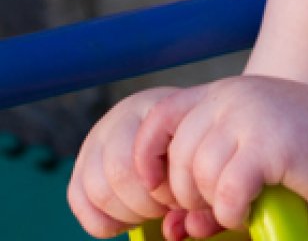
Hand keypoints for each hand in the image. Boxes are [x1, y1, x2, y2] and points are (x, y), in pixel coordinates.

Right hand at [68, 87, 180, 236]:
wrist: (175, 134)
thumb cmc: (195, 151)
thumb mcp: (201, 159)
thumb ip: (195, 189)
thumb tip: (173, 230)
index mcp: (159, 105)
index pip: (149, 146)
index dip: (164, 184)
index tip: (178, 197)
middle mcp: (123, 115)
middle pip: (119, 171)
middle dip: (146, 203)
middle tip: (166, 206)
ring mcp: (98, 137)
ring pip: (98, 188)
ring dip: (126, 212)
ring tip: (150, 210)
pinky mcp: (81, 165)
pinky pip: (78, 200)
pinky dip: (104, 221)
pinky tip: (129, 217)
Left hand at [134, 75, 307, 231]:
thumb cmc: (307, 151)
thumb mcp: (252, 149)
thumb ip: (211, 175)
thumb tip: (174, 228)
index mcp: (227, 91)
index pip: (160, 114)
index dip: (147, 154)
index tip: (155, 187)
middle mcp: (235, 96)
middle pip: (178, 155)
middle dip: (186, 194)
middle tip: (211, 209)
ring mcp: (253, 117)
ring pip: (200, 176)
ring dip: (211, 205)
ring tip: (236, 207)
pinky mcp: (271, 145)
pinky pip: (227, 192)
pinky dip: (231, 213)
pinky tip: (249, 210)